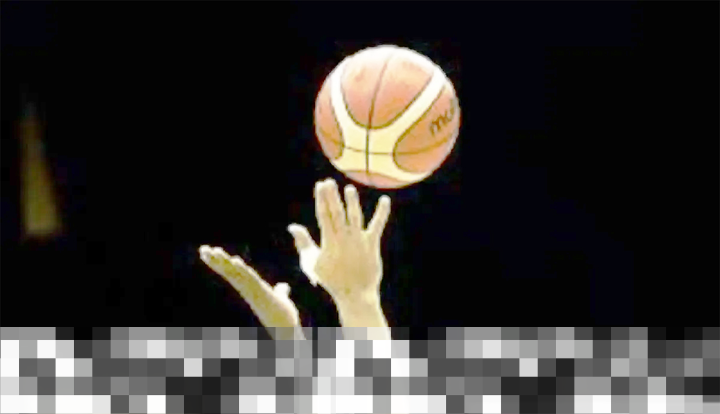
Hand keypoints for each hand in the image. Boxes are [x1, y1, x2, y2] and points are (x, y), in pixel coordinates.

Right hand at [199, 245, 300, 331]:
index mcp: (251, 288)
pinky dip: (242, 271)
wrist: (287, 330)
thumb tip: (283, 286)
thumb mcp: (280, 299)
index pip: (234, 272)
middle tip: (202, 249)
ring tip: (213, 250)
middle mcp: (248, 290)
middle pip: (229, 272)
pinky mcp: (262, 295)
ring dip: (224, 263)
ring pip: (236, 274)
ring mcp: (253, 292)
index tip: (212, 251)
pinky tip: (235, 261)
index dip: (222, 262)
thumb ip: (280, 291)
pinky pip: (250, 280)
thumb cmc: (282, 317)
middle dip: (215, 261)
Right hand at [287, 178, 391, 302]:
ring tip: (349, 189)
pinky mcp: (371, 244)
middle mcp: (343, 238)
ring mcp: (358, 240)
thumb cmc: (331, 280)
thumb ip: (303, 242)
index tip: (320, 185)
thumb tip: (293, 226)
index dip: (321, 198)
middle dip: (332, 196)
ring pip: (354, 216)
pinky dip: (382, 212)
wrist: (354, 294)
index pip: (323, 214)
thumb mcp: (312, 262)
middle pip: (336, 212)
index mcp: (328, 241)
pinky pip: (377, 225)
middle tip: (329, 182)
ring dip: (352, 201)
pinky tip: (385, 200)